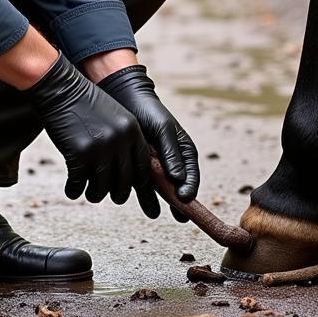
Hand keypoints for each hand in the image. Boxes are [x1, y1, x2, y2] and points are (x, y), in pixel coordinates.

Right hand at [24, 52, 159, 216]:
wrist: (61, 88)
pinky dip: (74, 190)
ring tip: (88, 193)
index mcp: (132, 131)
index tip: (126, 189)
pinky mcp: (78, 153)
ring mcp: (100, 148)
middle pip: (123, 183)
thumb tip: (127, 172)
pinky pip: (79, 184)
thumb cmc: (85, 105)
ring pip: (101, 188)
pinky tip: (72, 190)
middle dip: (116, 194)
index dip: (135, 184)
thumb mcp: (115, 116)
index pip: (142, 169)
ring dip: (94, 194)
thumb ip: (124, 140)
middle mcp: (120, 141)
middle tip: (106, 194)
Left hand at [97, 64, 198, 221]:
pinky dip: (142, 192)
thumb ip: (171, 153)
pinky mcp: (140, 167)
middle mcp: (173, 162)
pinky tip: (138, 199)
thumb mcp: (163, 129)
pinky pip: (143, 184)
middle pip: (179, 188)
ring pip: (160, 189)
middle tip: (179, 216)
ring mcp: (157, 166)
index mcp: (185, 153)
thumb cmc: (149, 112)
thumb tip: (178, 179)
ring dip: (158, 201)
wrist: (125, 101)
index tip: (184, 199)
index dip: (190, 189)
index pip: (192, 176)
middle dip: (178, 202)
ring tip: (153, 212)